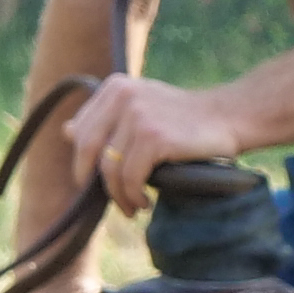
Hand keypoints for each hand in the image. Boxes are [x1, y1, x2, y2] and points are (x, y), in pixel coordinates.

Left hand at [61, 73, 240, 214]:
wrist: (228, 116)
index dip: (85, 163)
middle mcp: (123, 96)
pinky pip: (130, 177)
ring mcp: (138, 115)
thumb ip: (104, 118)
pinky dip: (135, 196)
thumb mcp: (140, 107)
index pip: (80, 132)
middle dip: (95, 182)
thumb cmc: (183, 118)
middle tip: (112, 200)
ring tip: (133, 206)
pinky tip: (145, 201)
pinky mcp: (153, 137)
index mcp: (115, 87)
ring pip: (110, 169)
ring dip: (119, 196)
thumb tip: (66, 131)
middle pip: (89, 151)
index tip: (98, 181)